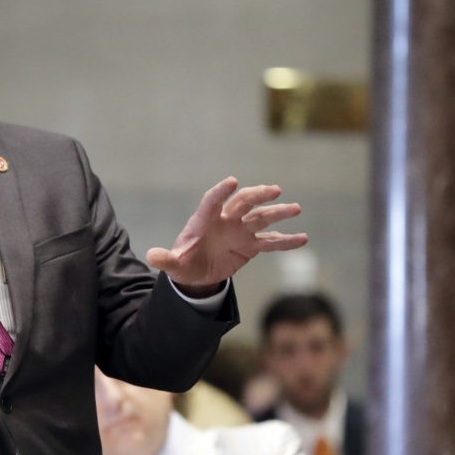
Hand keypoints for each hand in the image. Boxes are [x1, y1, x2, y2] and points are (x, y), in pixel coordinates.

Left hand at [145, 177, 307, 296]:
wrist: (197, 273)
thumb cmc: (183, 263)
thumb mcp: (173, 264)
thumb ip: (165, 259)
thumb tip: (151, 256)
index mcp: (204, 220)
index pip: (212, 201)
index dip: (221, 192)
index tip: (232, 182)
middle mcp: (225, 221)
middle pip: (243, 203)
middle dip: (257, 196)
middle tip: (274, 190)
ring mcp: (240, 232)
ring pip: (261, 218)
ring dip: (278, 213)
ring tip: (295, 208)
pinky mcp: (251, 246)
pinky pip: (271, 242)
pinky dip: (285, 241)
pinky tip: (302, 238)